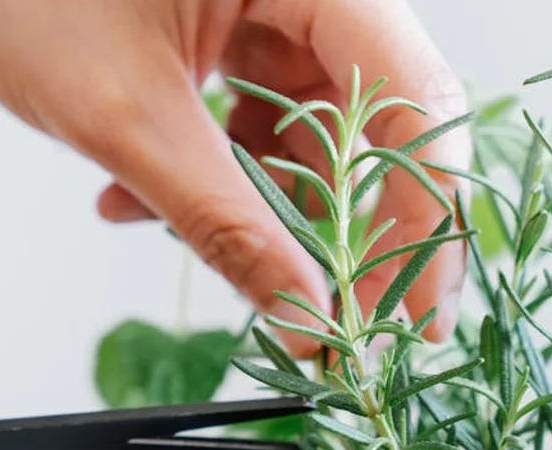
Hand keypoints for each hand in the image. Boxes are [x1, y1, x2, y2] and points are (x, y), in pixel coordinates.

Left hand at [0, 0, 470, 355]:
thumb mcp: (127, 117)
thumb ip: (226, 222)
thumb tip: (305, 315)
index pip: (413, 98)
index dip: (424, 216)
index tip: (417, 312)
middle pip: (378, 123)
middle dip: (344, 228)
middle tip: (336, 316)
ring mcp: (273, 9)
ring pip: (311, 134)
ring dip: (256, 205)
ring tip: (189, 243)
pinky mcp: (235, 33)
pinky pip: (255, 122)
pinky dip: (211, 173)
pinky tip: (133, 199)